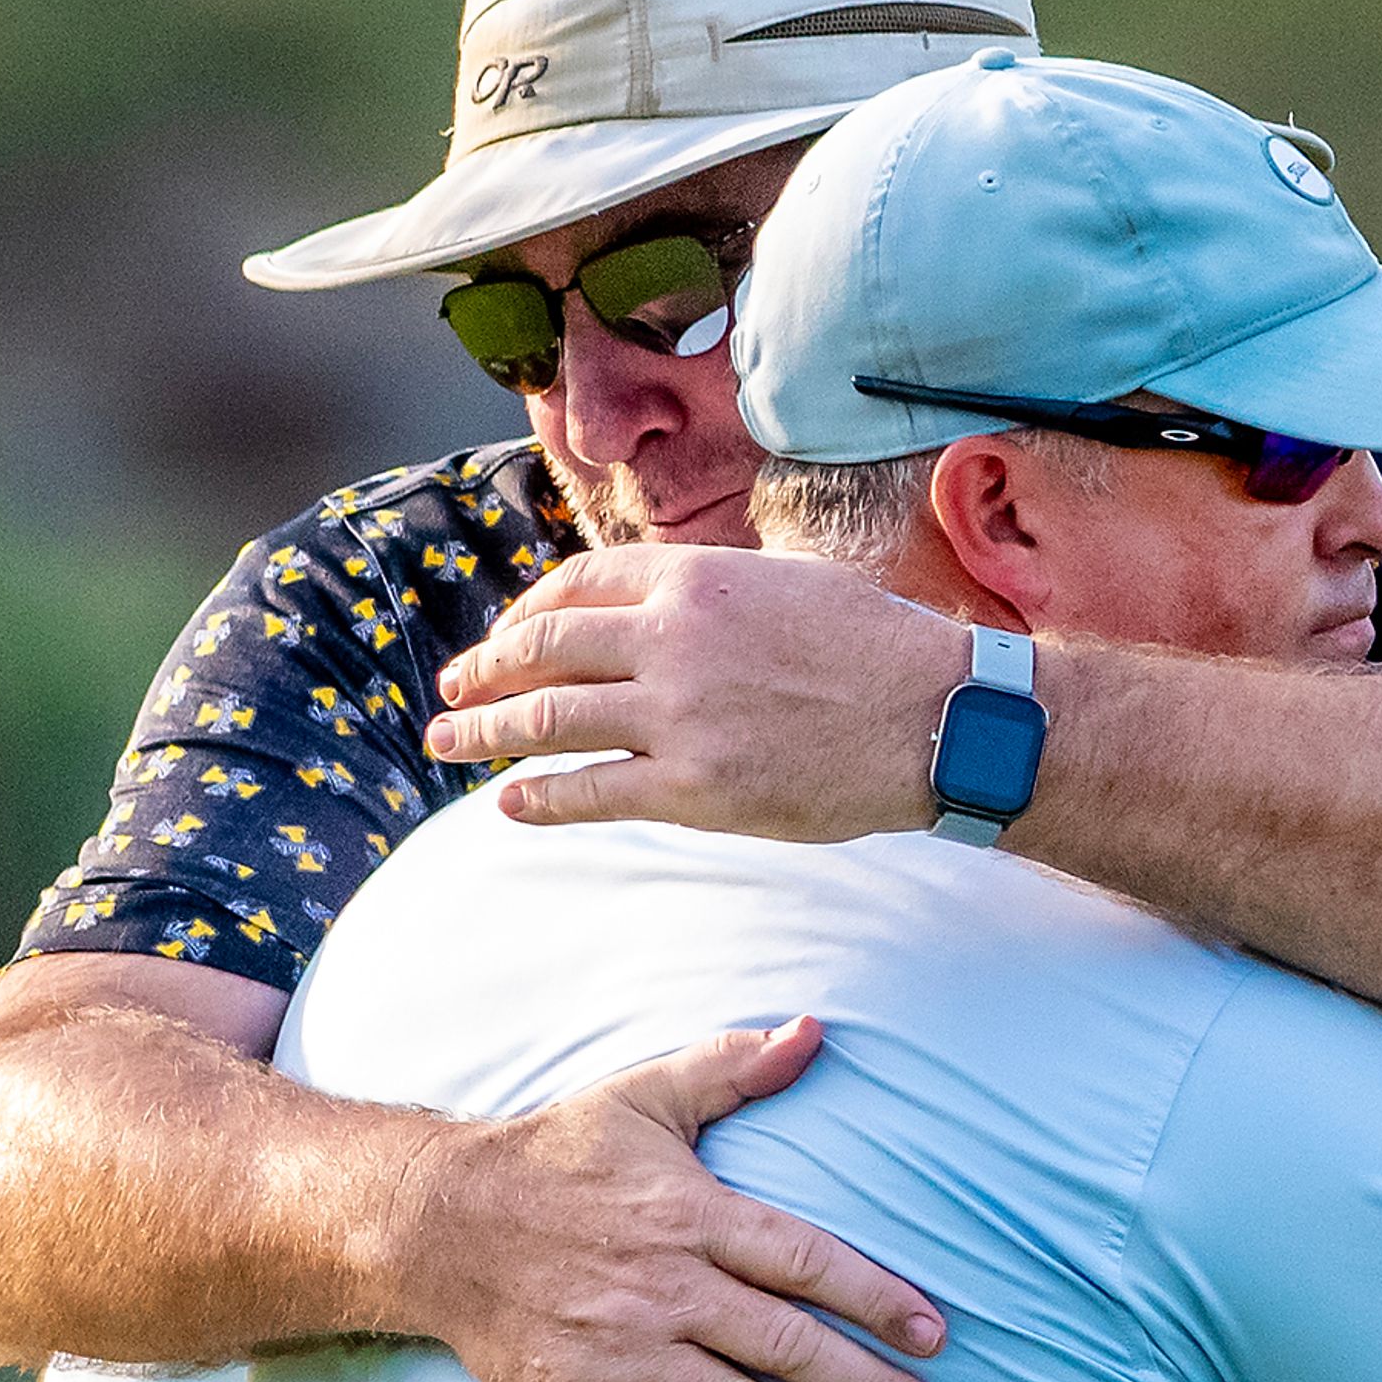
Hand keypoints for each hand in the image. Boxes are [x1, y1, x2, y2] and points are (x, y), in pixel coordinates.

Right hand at [393, 1016, 954, 1381]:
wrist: (435, 1221)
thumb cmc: (552, 1154)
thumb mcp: (643, 1095)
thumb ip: (733, 1064)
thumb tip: (815, 1030)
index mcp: (693, 1214)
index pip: (806, 1261)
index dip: (876, 1298)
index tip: (935, 1335)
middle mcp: (669, 1287)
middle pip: (790, 1345)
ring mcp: (626, 1350)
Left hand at [425, 545, 968, 838]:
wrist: (935, 717)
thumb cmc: (875, 648)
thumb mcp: (787, 582)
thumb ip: (713, 593)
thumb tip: (660, 608)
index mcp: (696, 578)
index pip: (577, 586)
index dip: (526, 613)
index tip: (508, 636)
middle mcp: (672, 638)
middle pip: (543, 648)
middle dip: (484, 669)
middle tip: (452, 687)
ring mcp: (678, 715)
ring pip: (547, 720)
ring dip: (482, 732)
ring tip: (446, 741)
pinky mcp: (694, 787)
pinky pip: (591, 791)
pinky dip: (539, 796)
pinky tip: (510, 802)